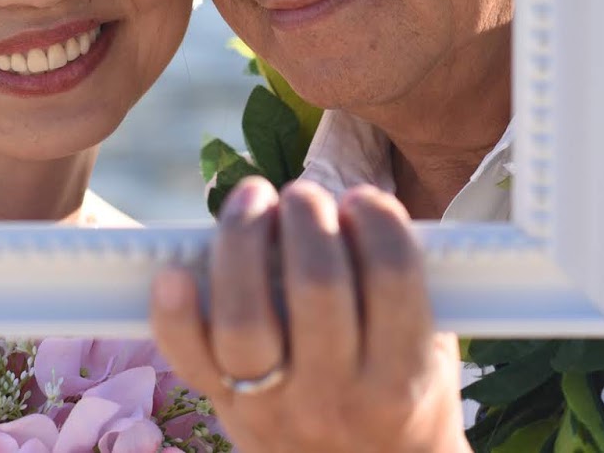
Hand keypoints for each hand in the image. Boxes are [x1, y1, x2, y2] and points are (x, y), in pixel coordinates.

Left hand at [150, 176, 470, 452]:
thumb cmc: (401, 397)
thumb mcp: (430, 350)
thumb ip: (400, 285)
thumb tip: (354, 202)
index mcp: (401, 378)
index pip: (392, 277)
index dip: (377, 220)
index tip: (363, 200)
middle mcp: (337, 397)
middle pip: (317, 286)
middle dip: (307, 217)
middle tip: (304, 196)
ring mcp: (275, 407)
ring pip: (246, 317)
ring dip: (244, 239)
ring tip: (253, 199)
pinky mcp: (226, 407)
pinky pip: (188, 359)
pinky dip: (173, 312)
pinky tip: (176, 270)